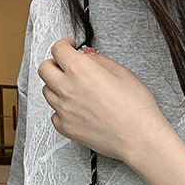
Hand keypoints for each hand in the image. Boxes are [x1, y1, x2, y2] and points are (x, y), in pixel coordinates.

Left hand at [38, 38, 170, 162]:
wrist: (140, 138)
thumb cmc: (137, 109)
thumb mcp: (122, 73)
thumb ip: (99, 61)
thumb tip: (87, 56)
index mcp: (80, 69)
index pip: (57, 49)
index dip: (64, 45)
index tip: (69, 47)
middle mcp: (67, 88)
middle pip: (44, 69)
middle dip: (55, 64)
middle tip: (66, 67)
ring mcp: (64, 110)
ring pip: (47, 92)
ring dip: (56, 87)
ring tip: (73, 91)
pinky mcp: (67, 128)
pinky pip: (54, 115)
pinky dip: (61, 111)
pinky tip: (74, 110)